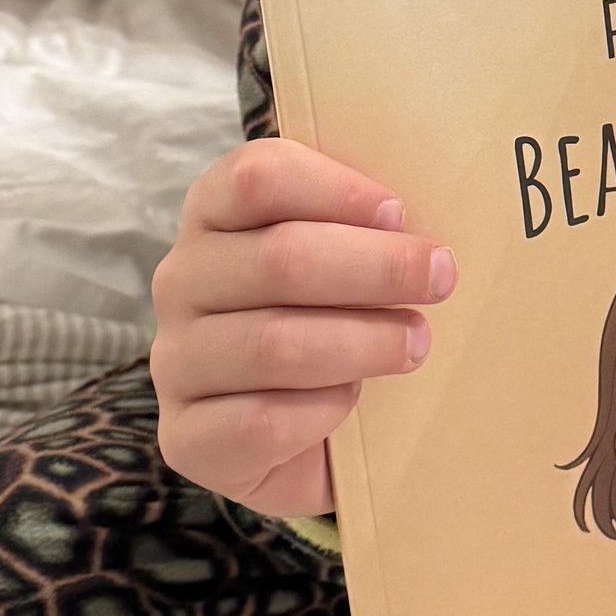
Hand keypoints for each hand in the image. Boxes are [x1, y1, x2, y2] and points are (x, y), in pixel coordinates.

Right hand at [148, 138, 454, 519]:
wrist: (302, 434)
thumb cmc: (331, 320)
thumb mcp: (342, 256)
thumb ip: (363, 225)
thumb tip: (416, 221)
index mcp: (212, 214)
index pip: (256, 177)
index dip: (335, 190)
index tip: (400, 213)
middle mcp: (180, 281)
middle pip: (277, 259)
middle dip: (375, 268)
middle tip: (439, 278)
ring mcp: (175, 362)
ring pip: (273, 344)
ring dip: (362, 342)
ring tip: (416, 343)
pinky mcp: (186, 438)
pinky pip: (261, 422)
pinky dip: (322, 410)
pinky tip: (353, 401)